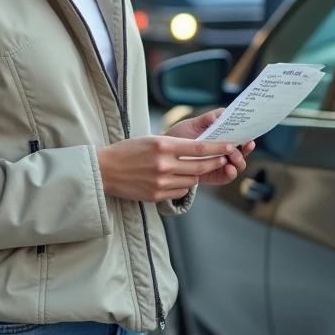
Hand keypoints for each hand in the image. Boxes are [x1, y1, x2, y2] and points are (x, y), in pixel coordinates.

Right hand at [96, 136, 237, 202]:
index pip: (199, 148)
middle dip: (215, 162)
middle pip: (200, 166)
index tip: (230, 146)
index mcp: (163, 146)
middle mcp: (164, 164)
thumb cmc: (127, 151)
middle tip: (223, 158)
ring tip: (198, 167)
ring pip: (192, 179)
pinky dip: (185, 184)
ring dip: (198, 173)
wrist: (105, 170)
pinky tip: (180, 178)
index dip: (218, 148)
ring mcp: (161, 182)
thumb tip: (199, 149)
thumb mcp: (151, 140)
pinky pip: (180, 190)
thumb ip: (173, 145)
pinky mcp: (157, 195)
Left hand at [164, 108, 255, 184]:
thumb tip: (222, 114)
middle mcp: (224, 150)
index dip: (247, 137)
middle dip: (244, 151)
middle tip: (241, 148)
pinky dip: (231, 173)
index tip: (250, 138)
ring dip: (239, 161)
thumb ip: (207, 119)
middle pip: (242, 152)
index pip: (240, 137)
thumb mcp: (193, 124)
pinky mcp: (214, 175)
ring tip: (232, 158)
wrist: (164, 153)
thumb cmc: (179, 136)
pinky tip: (229, 168)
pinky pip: (227, 176)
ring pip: (237, 165)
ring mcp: (220, 163)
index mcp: (222, 137)